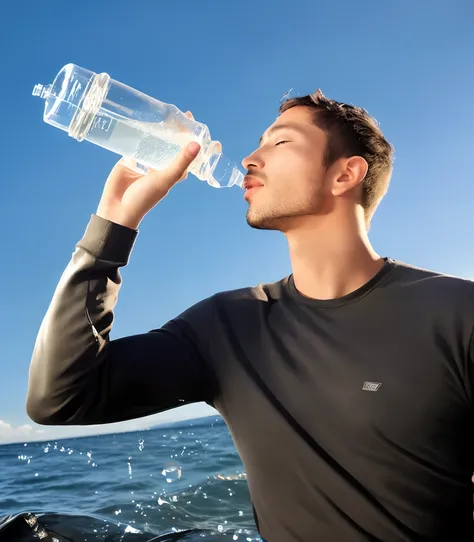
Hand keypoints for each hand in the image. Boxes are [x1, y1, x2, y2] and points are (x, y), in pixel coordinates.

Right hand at [96, 112, 199, 229]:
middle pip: (172, 143)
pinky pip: (137, 142)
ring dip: (159, 129)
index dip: (193, 139)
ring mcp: (146, 160)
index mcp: (174, 171)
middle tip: (178, 113)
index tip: (194, 122)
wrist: (117, 208)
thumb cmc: (145, 198)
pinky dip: (140, 132)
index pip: (188, 152)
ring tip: (162, 113)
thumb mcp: (165, 179)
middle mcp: (162, 165)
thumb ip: (180, 162)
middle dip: (176, 130)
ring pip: (155, 141)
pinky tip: (142, 119)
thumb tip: (197, 144)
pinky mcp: (130, 157)